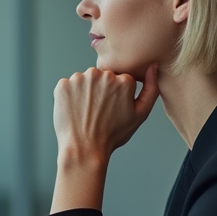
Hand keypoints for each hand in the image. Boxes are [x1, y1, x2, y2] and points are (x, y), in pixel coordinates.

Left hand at [50, 63, 159, 212]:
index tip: (112, 109)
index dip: (116, 96)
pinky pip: (68, 85)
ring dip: (85, 91)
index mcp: (123, 80)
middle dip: (100, 90)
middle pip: (102, 77)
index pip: (119, 79)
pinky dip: (70, 95)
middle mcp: (102, 74)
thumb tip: (152, 66)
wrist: (84, 149)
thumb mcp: (140, 114)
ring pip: (85, 80)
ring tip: (86, 112)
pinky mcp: (63, 85)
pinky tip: (74, 110)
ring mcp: (81, 78)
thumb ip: (151, 88)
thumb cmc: (112, 135)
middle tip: (99, 112)